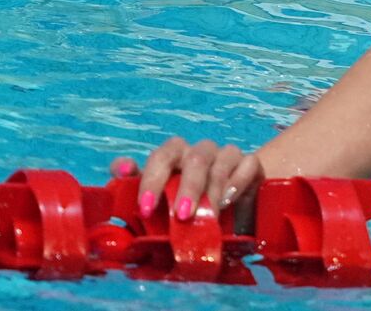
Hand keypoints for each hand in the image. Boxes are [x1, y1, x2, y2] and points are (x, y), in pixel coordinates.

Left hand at [111, 137, 263, 225]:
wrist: (232, 214)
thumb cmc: (188, 207)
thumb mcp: (160, 205)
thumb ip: (135, 188)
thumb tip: (119, 169)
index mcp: (175, 157)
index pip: (161, 156)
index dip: (151, 180)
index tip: (144, 208)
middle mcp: (200, 152)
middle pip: (194, 157)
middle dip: (187, 186)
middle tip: (181, 215)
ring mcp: (227, 157)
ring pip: (222, 160)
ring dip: (212, 191)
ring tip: (209, 217)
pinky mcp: (251, 166)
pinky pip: (248, 165)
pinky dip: (237, 182)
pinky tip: (229, 201)